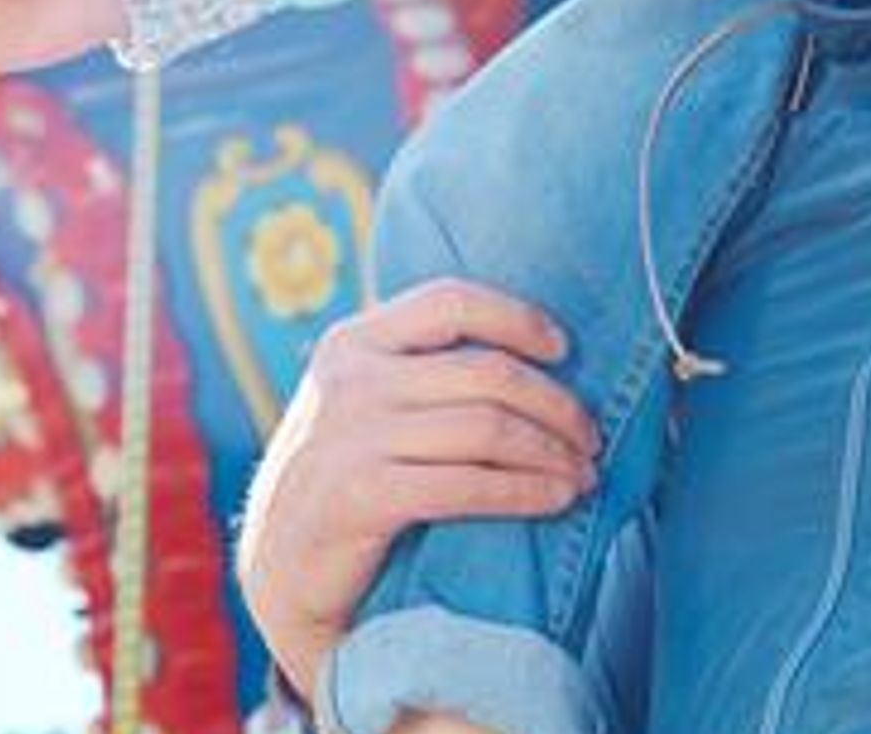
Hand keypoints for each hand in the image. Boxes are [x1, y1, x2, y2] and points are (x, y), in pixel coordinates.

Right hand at [237, 282, 599, 699]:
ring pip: (487, 426)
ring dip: (552, 452)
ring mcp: (351, 435)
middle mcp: (350, 378)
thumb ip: (416, 371)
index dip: (518, 318)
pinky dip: (525, 490)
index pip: (450, 300)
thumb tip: (527, 354)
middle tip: (590, 438)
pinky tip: (554, 500)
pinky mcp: (362, 495)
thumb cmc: (344, 481)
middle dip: (556, 404)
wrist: (280, 571)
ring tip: (583, 475)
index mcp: (352, 342)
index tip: (563, 349)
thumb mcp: (362, 405)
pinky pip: (468, 484)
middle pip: (486, 371)